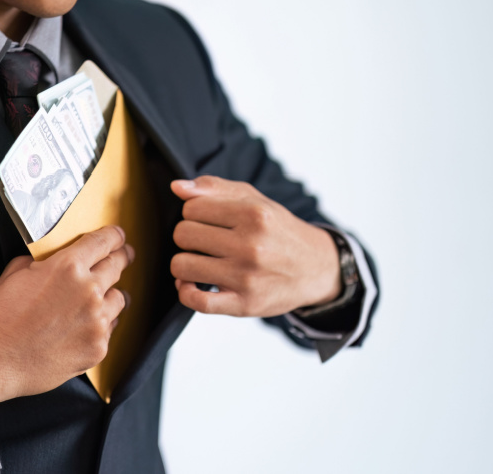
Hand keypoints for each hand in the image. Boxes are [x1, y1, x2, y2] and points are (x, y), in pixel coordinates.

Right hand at [0, 225, 133, 405]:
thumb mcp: (15, 273)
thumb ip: (44, 262)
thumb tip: (55, 261)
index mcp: (68, 266)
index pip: (104, 241)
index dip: (115, 236)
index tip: (119, 237)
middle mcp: (88, 291)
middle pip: (118, 265)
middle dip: (122, 258)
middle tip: (124, 257)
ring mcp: (96, 321)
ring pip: (119, 299)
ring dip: (111, 296)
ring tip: (99, 300)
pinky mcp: (98, 348)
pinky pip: (110, 329)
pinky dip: (101, 326)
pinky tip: (84, 328)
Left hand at [170, 176, 340, 317]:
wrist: (315, 268)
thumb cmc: (278, 231)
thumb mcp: (255, 200)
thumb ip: (215, 188)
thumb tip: (177, 187)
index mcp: (254, 214)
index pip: (191, 208)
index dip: (193, 214)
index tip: (207, 221)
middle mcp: (252, 245)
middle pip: (183, 235)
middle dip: (188, 237)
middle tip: (205, 242)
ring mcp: (247, 277)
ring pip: (182, 266)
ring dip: (184, 264)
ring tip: (200, 262)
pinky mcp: (244, 304)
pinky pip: (197, 301)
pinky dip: (186, 293)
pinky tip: (193, 285)